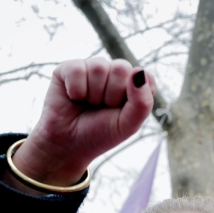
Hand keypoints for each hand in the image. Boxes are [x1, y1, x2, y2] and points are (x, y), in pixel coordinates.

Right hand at [9, 58, 155, 190]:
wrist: (69, 145)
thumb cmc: (101, 134)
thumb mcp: (128, 125)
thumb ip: (142, 102)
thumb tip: (138, 71)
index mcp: (132, 85)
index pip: (145, 76)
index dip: (134, 97)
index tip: (123, 112)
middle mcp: (113, 73)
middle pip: (121, 68)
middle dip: (112, 95)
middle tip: (102, 108)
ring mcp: (92, 68)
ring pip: (99, 67)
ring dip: (93, 94)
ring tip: (88, 104)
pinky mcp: (70, 68)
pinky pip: (77, 69)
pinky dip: (76, 90)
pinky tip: (74, 98)